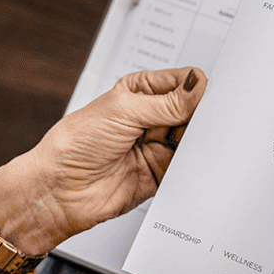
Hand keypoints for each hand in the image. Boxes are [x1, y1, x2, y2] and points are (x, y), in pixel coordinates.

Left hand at [0, 67, 205, 255]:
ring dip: (199, 140)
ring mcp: (157, 146)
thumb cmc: (76, 144)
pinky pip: (187, 166)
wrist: (63, 190)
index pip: (181, 83)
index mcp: (140, 93)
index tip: (211, 96)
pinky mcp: (162, 172)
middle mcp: (151, 118)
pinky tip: (195, 160)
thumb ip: (166, 102)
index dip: (198, 88)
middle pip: (192, 112)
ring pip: (193, 139)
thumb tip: (198, 87)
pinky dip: (195, 164)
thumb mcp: (123, 111)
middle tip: (209, 120)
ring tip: (198, 141)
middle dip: (202, 116)